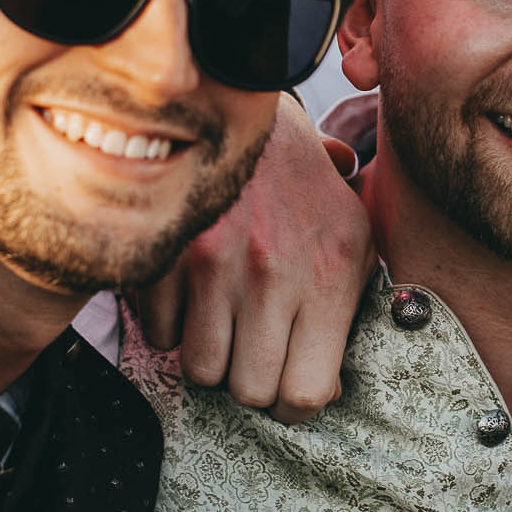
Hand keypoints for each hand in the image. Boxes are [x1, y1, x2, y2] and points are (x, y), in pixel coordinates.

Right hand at [135, 94, 371, 423]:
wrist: (243, 108)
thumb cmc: (304, 183)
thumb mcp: (353, 231)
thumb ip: (349, 305)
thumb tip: (330, 387)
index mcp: (329, 274)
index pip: (307, 393)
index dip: (296, 403)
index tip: (290, 385)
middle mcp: (273, 274)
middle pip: (250, 392)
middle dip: (252, 380)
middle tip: (254, 350)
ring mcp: (213, 264)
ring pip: (201, 370)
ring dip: (211, 355)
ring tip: (224, 321)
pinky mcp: (164, 253)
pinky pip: (158, 334)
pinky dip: (171, 324)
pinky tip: (191, 294)